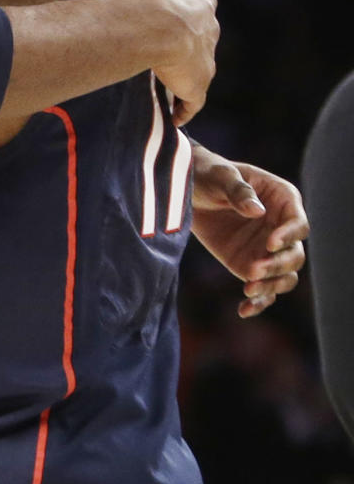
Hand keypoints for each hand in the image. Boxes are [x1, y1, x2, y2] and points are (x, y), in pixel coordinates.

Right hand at [125, 0, 218, 125]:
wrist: (158, 24)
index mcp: (202, 2)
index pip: (197, 11)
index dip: (182, 19)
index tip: (168, 24)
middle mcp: (210, 31)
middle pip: (201, 42)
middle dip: (188, 49)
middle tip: (165, 57)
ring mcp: (206, 61)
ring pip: (197, 71)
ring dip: (184, 78)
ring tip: (167, 85)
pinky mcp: (198, 86)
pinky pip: (192, 102)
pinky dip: (183, 108)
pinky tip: (174, 115)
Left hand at [190, 145, 307, 317]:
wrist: (185, 191)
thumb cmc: (207, 174)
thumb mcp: (221, 177)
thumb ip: (239, 191)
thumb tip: (258, 211)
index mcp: (282, 200)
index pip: (299, 224)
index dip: (289, 235)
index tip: (270, 244)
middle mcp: (281, 228)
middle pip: (295, 255)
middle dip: (278, 265)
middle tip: (253, 270)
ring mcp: (266, 250)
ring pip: (284, 276)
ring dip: (271, 286)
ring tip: (248, 288)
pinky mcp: (249, 265)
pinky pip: (263, 290)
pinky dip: (258, 302)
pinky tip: (244, 309)